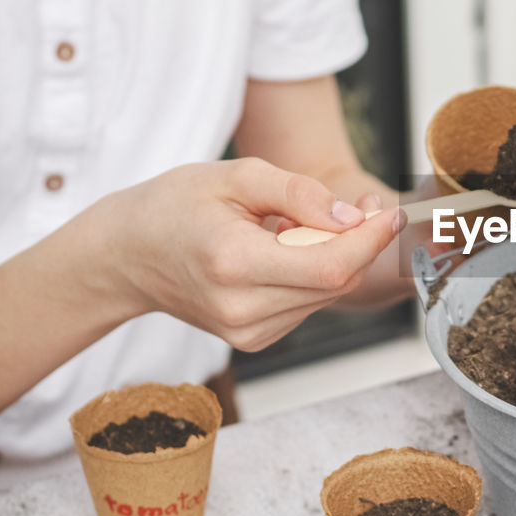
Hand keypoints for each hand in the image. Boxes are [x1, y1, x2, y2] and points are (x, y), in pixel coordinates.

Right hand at [96, 158, 405, 349]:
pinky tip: (284, 252)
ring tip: (303, 224)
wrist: (126, 255)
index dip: (370, 240)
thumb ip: (299, 193)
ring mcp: (247, 332)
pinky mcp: (254, 340)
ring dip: (337, 258)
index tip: (389, 212)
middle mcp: (242, 309)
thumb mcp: (235, 175)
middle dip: (361, 243)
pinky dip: (312, 275)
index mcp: (234, 264)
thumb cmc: (175, 206)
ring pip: (327, 295)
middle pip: (335, 282)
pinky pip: (308, 304)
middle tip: (361, 206)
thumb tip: (353, 217)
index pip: (329, 265)